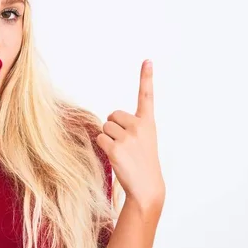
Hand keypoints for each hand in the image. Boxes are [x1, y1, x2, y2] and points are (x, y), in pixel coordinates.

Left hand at [96, 60, 164, 208]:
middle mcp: (139, 126)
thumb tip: (107, 122)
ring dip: (108, 139)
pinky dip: (103, 147)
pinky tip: (116, 157)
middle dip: (113, 128)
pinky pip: (99, 139)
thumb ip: (131, 126)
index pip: (146, 96)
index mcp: (148, 123)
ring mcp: (127, 137)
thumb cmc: (142, 163)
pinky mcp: (115, 148)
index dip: (146, 77)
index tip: (147, 60)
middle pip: (112, 116)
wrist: (147, 188)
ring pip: (104, 128)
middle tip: (125, 145)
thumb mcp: (144, 140)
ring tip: (122, 153)